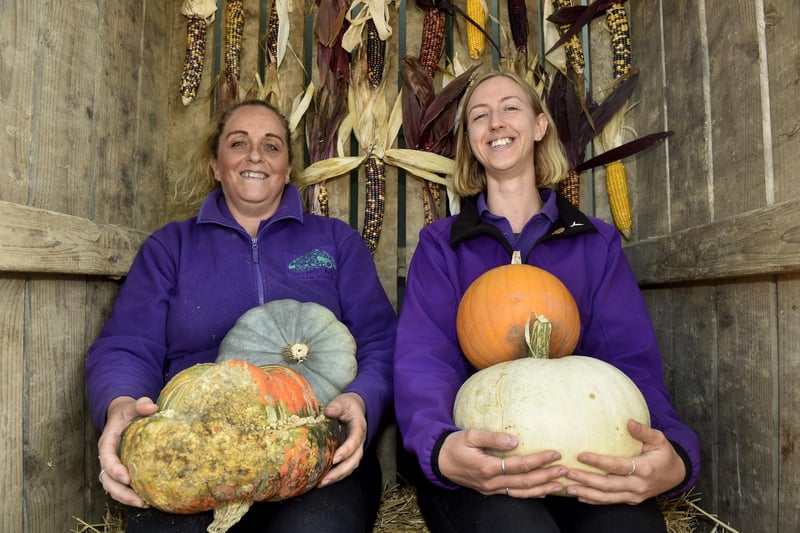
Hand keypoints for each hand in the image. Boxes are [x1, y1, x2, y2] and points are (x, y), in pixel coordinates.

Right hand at [97, 396, 157, 507]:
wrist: (123, 416)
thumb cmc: (127, 412)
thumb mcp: (132, 405)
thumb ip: (140, 404)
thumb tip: (152, 407)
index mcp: (107, 442)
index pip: (106, 458)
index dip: (114, 469)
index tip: (127, 478)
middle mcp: (107, 457)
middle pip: (107, 480)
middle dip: (121, 492)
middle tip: (139, 499)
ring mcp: (113, 466)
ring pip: (113, 488)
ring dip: (126, 498)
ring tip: (145, 504)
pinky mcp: (121, 471)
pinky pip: (121, 488)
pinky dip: (131, 495)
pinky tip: (147, 500)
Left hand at [317, 392, 366, 487]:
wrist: (355, 408)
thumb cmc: (348, 405)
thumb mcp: (343, 401)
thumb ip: (337, 406)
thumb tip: (329, 412)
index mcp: (359, 427)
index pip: (355, 440)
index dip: (346, 450)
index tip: (335, 459)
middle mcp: (359, 441)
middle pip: (354, 459)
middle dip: (341, 471)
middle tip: (325, 479)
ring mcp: (355, 449)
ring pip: (350, 466)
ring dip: (338, 476)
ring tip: (321, 484)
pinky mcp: (349, 454)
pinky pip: (345, 467)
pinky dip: (336, 475)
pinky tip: (323, 480)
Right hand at [438, 429, 566, 497]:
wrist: (438, 461)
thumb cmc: (454, 445)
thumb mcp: (470, 435)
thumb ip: (492, 437)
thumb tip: (515, 440)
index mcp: (487, 467)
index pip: (519, 465)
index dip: (539, 460)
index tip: (555, 453)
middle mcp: (491, 482)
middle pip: (524, 482)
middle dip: (546, 476)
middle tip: (565, 470)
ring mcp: (491, 489)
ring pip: (521, 492)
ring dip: (542, 488)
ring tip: (560, 485)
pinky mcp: (490, 490)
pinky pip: (513, 494)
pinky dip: (530, 494)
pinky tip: (542, 491)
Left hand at [564, 419, 686, 503]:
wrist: (677, 475)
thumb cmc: (665, 454)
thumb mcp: (660, 440)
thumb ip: (644, 432)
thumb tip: (629, 422)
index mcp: (645, 469)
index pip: (618, 466)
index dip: (599, 461)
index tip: (581, 455)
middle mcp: (638, 485)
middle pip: (608, 485)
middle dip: (587, 480)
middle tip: (568, 472)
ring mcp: (635, 495)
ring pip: (607, 497)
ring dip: (587, 493)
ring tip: (568, 487)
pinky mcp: (632, 501)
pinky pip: (611, 501)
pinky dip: (594, 500)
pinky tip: (580, 496)